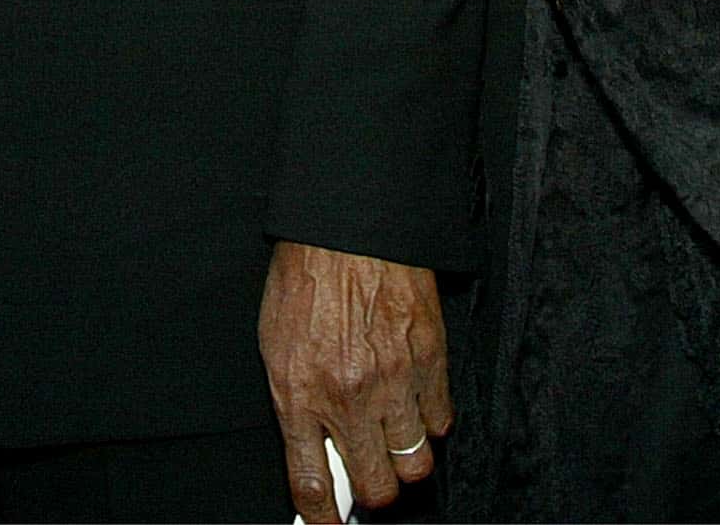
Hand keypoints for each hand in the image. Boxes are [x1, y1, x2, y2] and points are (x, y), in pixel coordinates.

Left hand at [261, 242, 449, 521]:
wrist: (347, 223)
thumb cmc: (306, 279)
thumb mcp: (276, 346)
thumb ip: (293, 406)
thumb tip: (314, 451)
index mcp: (299, 395)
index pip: (313, 487)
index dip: (323, 518)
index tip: (328, 521)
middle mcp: (347, 397)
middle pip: (375, 487)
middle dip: (372, 488)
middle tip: (369, 468)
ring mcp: (394, 380)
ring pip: (415, 462)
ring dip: (404, 457)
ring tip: (394, 436)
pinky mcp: (431, 357)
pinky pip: (442, 419)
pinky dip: (431, 418)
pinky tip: (415, 400)